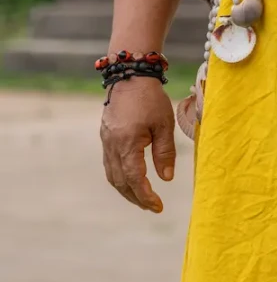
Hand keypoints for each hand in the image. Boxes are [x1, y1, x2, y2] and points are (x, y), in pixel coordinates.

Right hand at [100, 77, 175, 212]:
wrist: (130, 75)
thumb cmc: (150, 98)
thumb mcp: (164, 124)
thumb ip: (165, 152)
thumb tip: (166, 178)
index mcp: (128, 144)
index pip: (135, 179)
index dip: (146, 196)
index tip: (158, 206)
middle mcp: (113, 146)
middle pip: (121, 182)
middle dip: (135, 197)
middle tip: (151, 206)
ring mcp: (106, 141)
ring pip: (112, 175)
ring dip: (126, 190)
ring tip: (141, 197)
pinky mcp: (105, 136)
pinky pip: (109, 164)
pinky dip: (119, 176)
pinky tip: (130, 178)